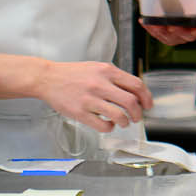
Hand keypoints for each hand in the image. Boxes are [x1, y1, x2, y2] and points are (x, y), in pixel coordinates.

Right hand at [37, 60, 151, 131]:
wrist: (47, 78)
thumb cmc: (73, 74)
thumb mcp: (97, 67)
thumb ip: (115, 77)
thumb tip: (134, 91)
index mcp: (107, 71)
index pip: (136, 85)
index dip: (146, 97)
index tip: (148, 105)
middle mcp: (100, 84)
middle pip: (131, 102)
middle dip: (138, 113)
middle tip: (137, 117)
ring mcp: (90, 99)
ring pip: (119, 115)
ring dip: (125, 122)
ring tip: (123, 122)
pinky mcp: (80, 112)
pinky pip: (102, 125)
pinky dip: (110, 127)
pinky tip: (108, 124)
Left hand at [143, 12, 195, 47]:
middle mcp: (191, 32)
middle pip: (187, 36)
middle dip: (179, 32)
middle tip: (171, 26)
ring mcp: (178, 37)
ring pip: (170, 38)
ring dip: (161, 32)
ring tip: (154, 23)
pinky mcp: (166, 37)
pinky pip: (158, 36)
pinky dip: (151, 29)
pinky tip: (144, 21)